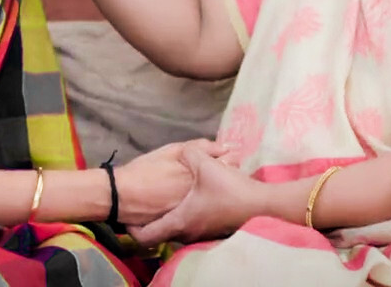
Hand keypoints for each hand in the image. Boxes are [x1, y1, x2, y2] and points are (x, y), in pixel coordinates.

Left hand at [127, 142, 263, 244]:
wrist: (262, 205)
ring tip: (167, 199)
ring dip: (170, 215)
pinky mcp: (213, 230)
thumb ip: (188, 154)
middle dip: (150, 219)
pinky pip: (191, 225)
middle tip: (144, 204)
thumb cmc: (230, 189)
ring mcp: (201, 234)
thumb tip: (183, 153)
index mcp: (179, 221)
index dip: (132, 229)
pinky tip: (192, 198)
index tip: (128, 217)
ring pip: (177, 228)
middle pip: (160, 231)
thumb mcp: (205, 165)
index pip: (145, 236)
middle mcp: (187, 233)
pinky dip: (185, 214)